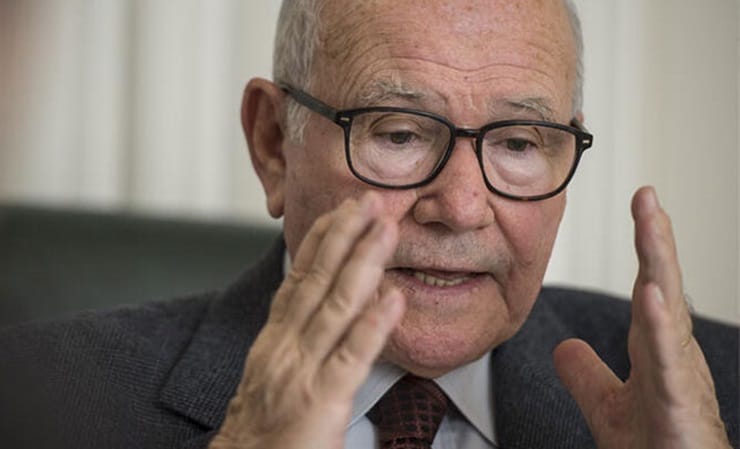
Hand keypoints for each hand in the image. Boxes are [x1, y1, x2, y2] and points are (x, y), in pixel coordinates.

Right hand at [209, 192, 404, 448]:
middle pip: (317, 279)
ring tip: (386, 229)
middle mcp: (284, 346)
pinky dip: (373, 324)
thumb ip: (299, 341)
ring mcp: (301, 372)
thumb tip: (331, 308)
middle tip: (369, 199)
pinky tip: (395, 298)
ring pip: (335, 307)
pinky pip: (352, 357)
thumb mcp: (275, 375)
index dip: (321, 240)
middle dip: (344, 235)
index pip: (298, 277)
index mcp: (275, 339)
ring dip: (363, 263)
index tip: (342, 209)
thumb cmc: (264, 432)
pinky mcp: (321, 402)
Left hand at [553, 187, 729, 447]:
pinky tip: (652, 294)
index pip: (651, 285)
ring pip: (670, 309)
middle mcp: (672, 352)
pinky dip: (661, 326)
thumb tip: (564, 347)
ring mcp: (678, 374)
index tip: (642, 204)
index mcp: (655, 347)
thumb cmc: (656, 448)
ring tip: (651, 219)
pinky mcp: (678, 403)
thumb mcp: (608, 406)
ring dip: (660, 262)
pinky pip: (668, 360)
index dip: (646, 246)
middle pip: (663, 284)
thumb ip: (586, 375)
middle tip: (647, 193)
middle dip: (655, 237)